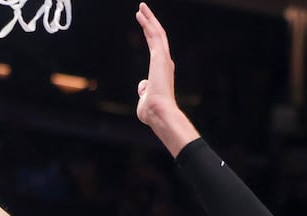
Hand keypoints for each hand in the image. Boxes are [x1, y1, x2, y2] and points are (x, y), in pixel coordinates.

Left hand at [134, 3, 198, 155]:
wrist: (158, 113)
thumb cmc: (151, 111)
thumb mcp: (145, 98)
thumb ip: (144, 89)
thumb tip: (143, 86)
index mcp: (162, 70)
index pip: (155, 47)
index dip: (149, 35)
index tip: (144, 25)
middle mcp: (165, 61)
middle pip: (158, 36)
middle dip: (150, 22)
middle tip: (143, 10)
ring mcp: (163, 58)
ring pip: (157, 32)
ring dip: (149, 19)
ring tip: (141, 7)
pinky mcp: (160, 57)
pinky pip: (155, 35)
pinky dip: (148, 23)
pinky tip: (141, 14)